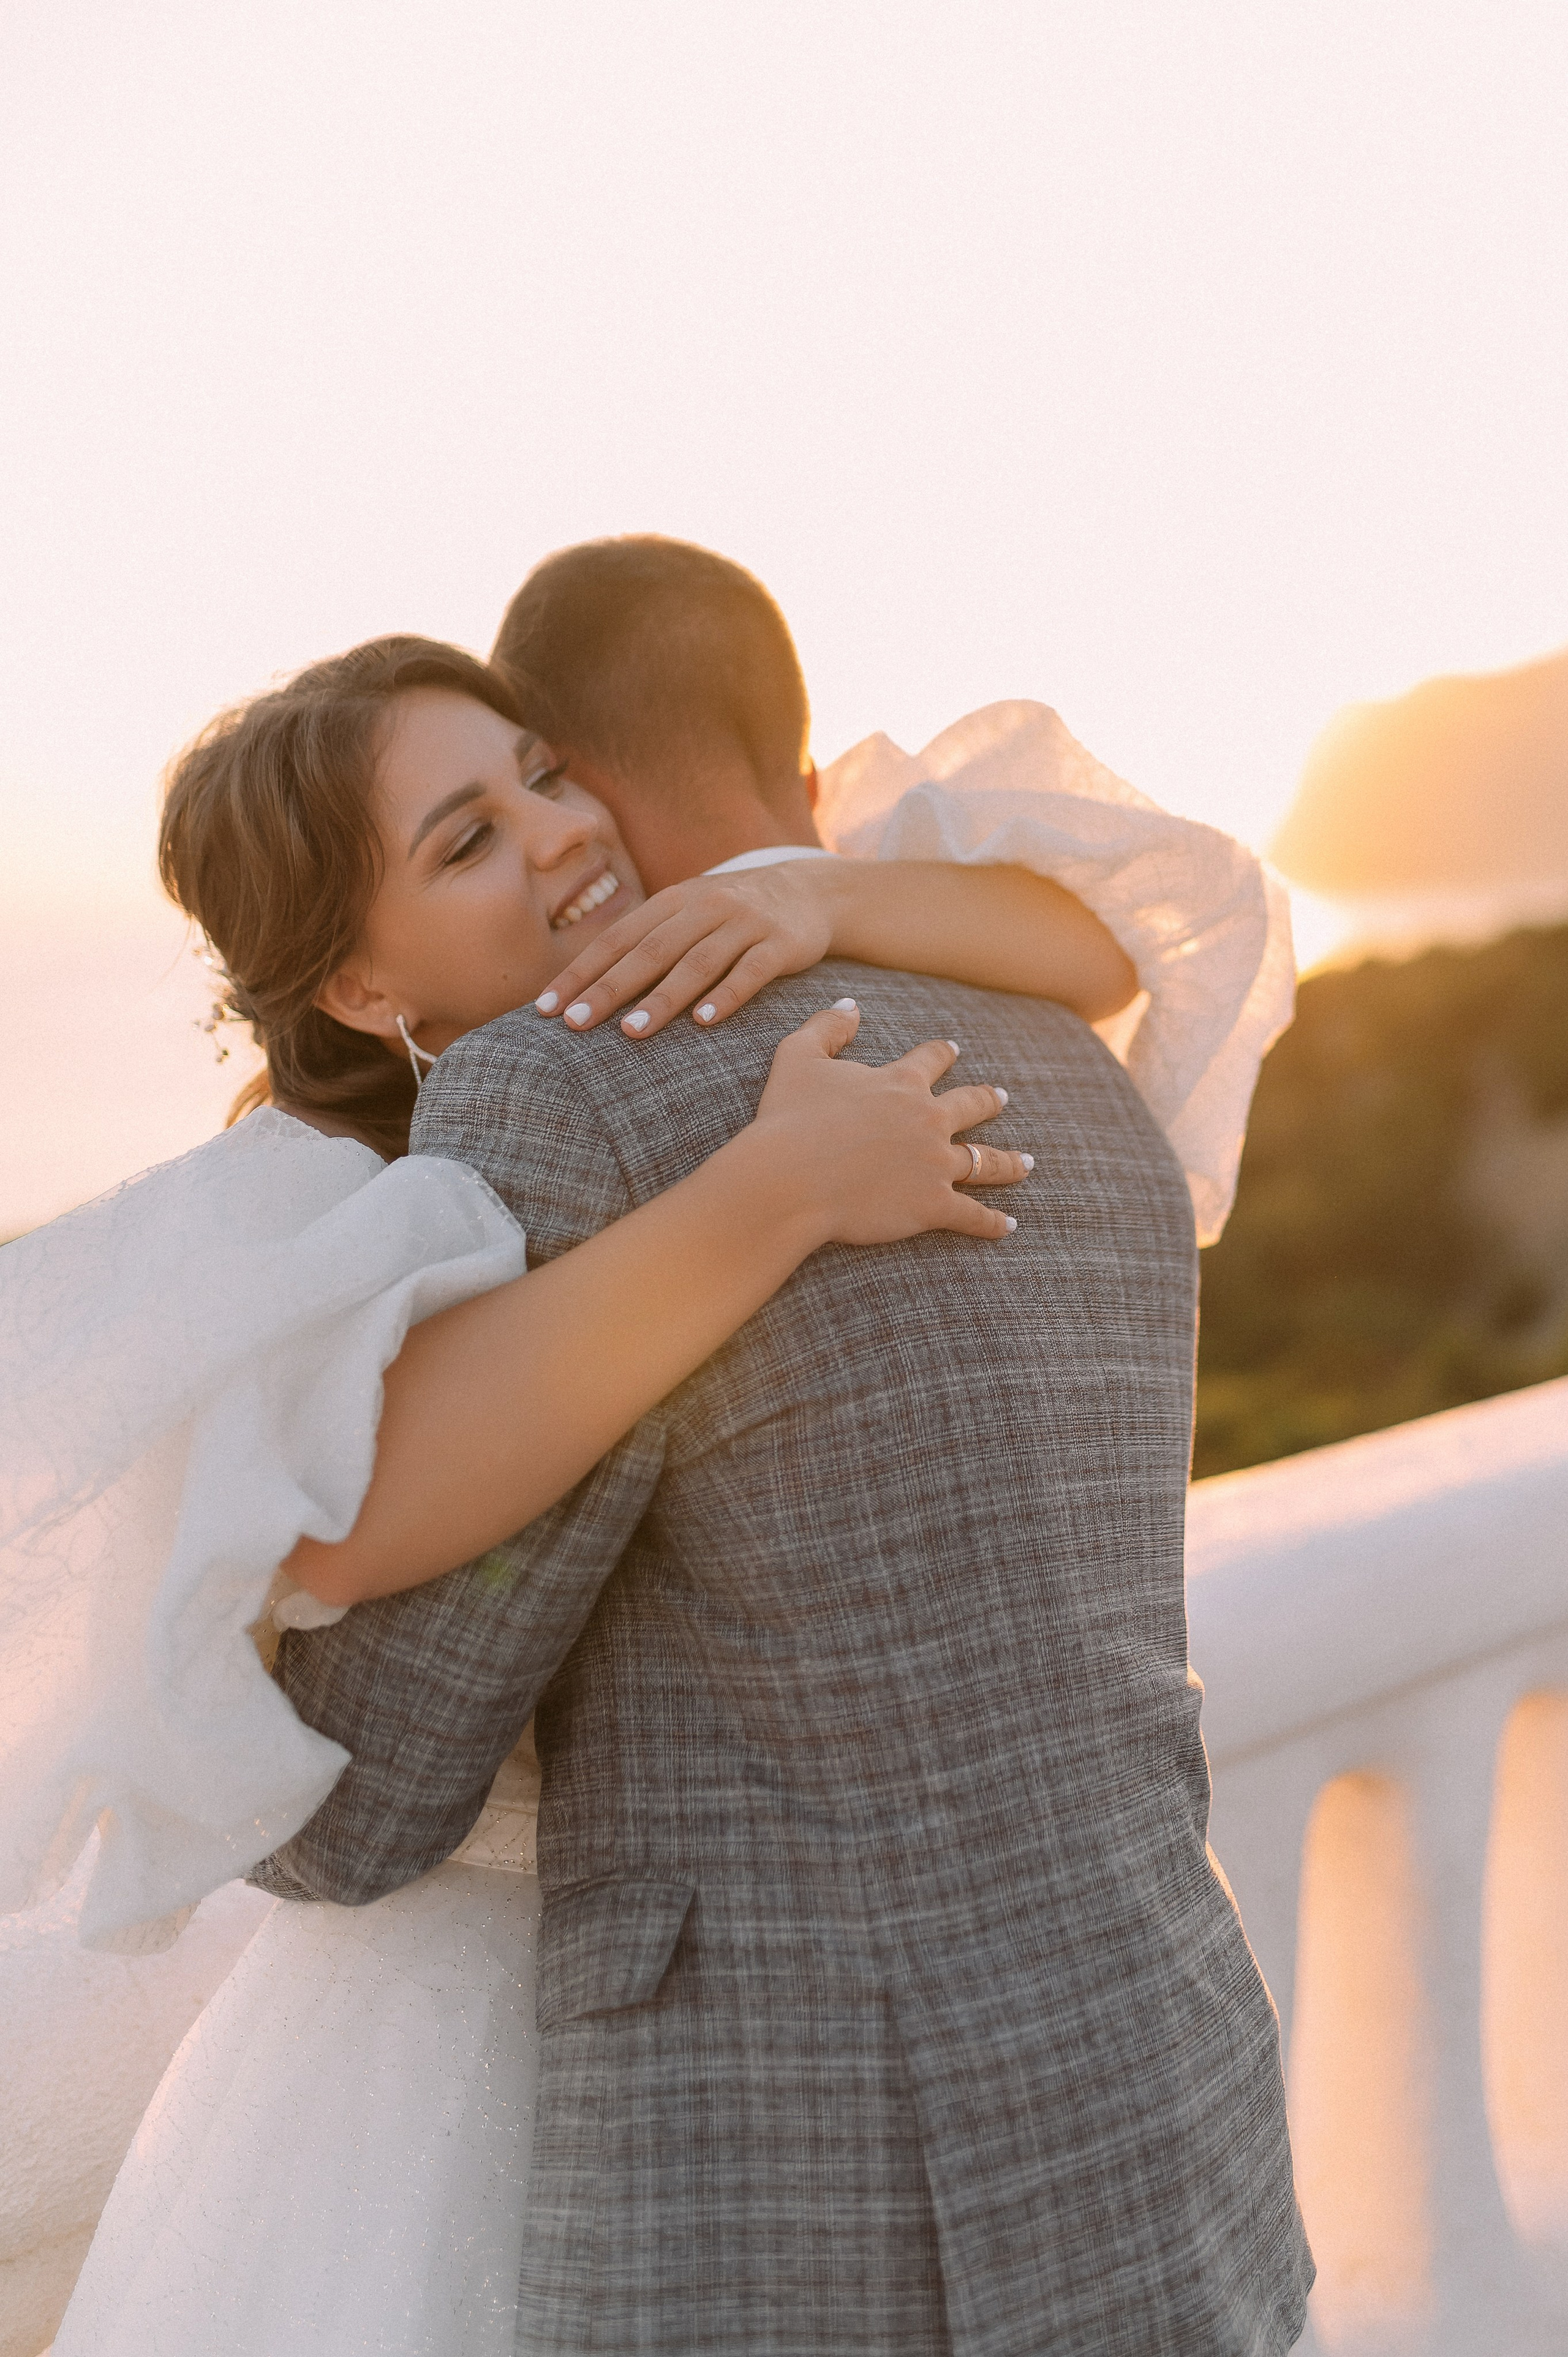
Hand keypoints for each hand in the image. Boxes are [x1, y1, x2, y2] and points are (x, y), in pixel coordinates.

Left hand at [534, 862, 844, 1038]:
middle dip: (609, 988)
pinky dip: (727, 996)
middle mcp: (704, 907)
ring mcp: (744, 924)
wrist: (810, 891)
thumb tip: (587, 984)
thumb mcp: (688, 912)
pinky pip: (751, 972)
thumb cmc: (733, 913)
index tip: (547, 1008)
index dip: (580, 972)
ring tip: (631, 1032)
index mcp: (672, 901)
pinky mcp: (780, 944)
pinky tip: (704, 1022)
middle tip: (575, 1023)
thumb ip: (648, 939)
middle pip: (650, 951)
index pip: (616, 939)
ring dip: (663, 998)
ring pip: (697, 962)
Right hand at [746, 1001, 1031, 1245]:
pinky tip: (1008, 1226)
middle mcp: (929, 1120)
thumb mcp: (798, 1056)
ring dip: (1008, 1162)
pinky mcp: (933, 1206)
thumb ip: (828, 1026)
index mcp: (901, 1082)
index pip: (932, 1060)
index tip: (953, 1050)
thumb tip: (851, 1005)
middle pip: (972, 1106)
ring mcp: (936, 1164)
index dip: (943, 1053)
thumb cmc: (789, 1118)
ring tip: (1026, 1163)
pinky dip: (992, 1223)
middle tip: (1001, 1098)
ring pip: (986, 1161)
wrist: (789, 1179)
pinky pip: (974, 1215)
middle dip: (988, 1101)